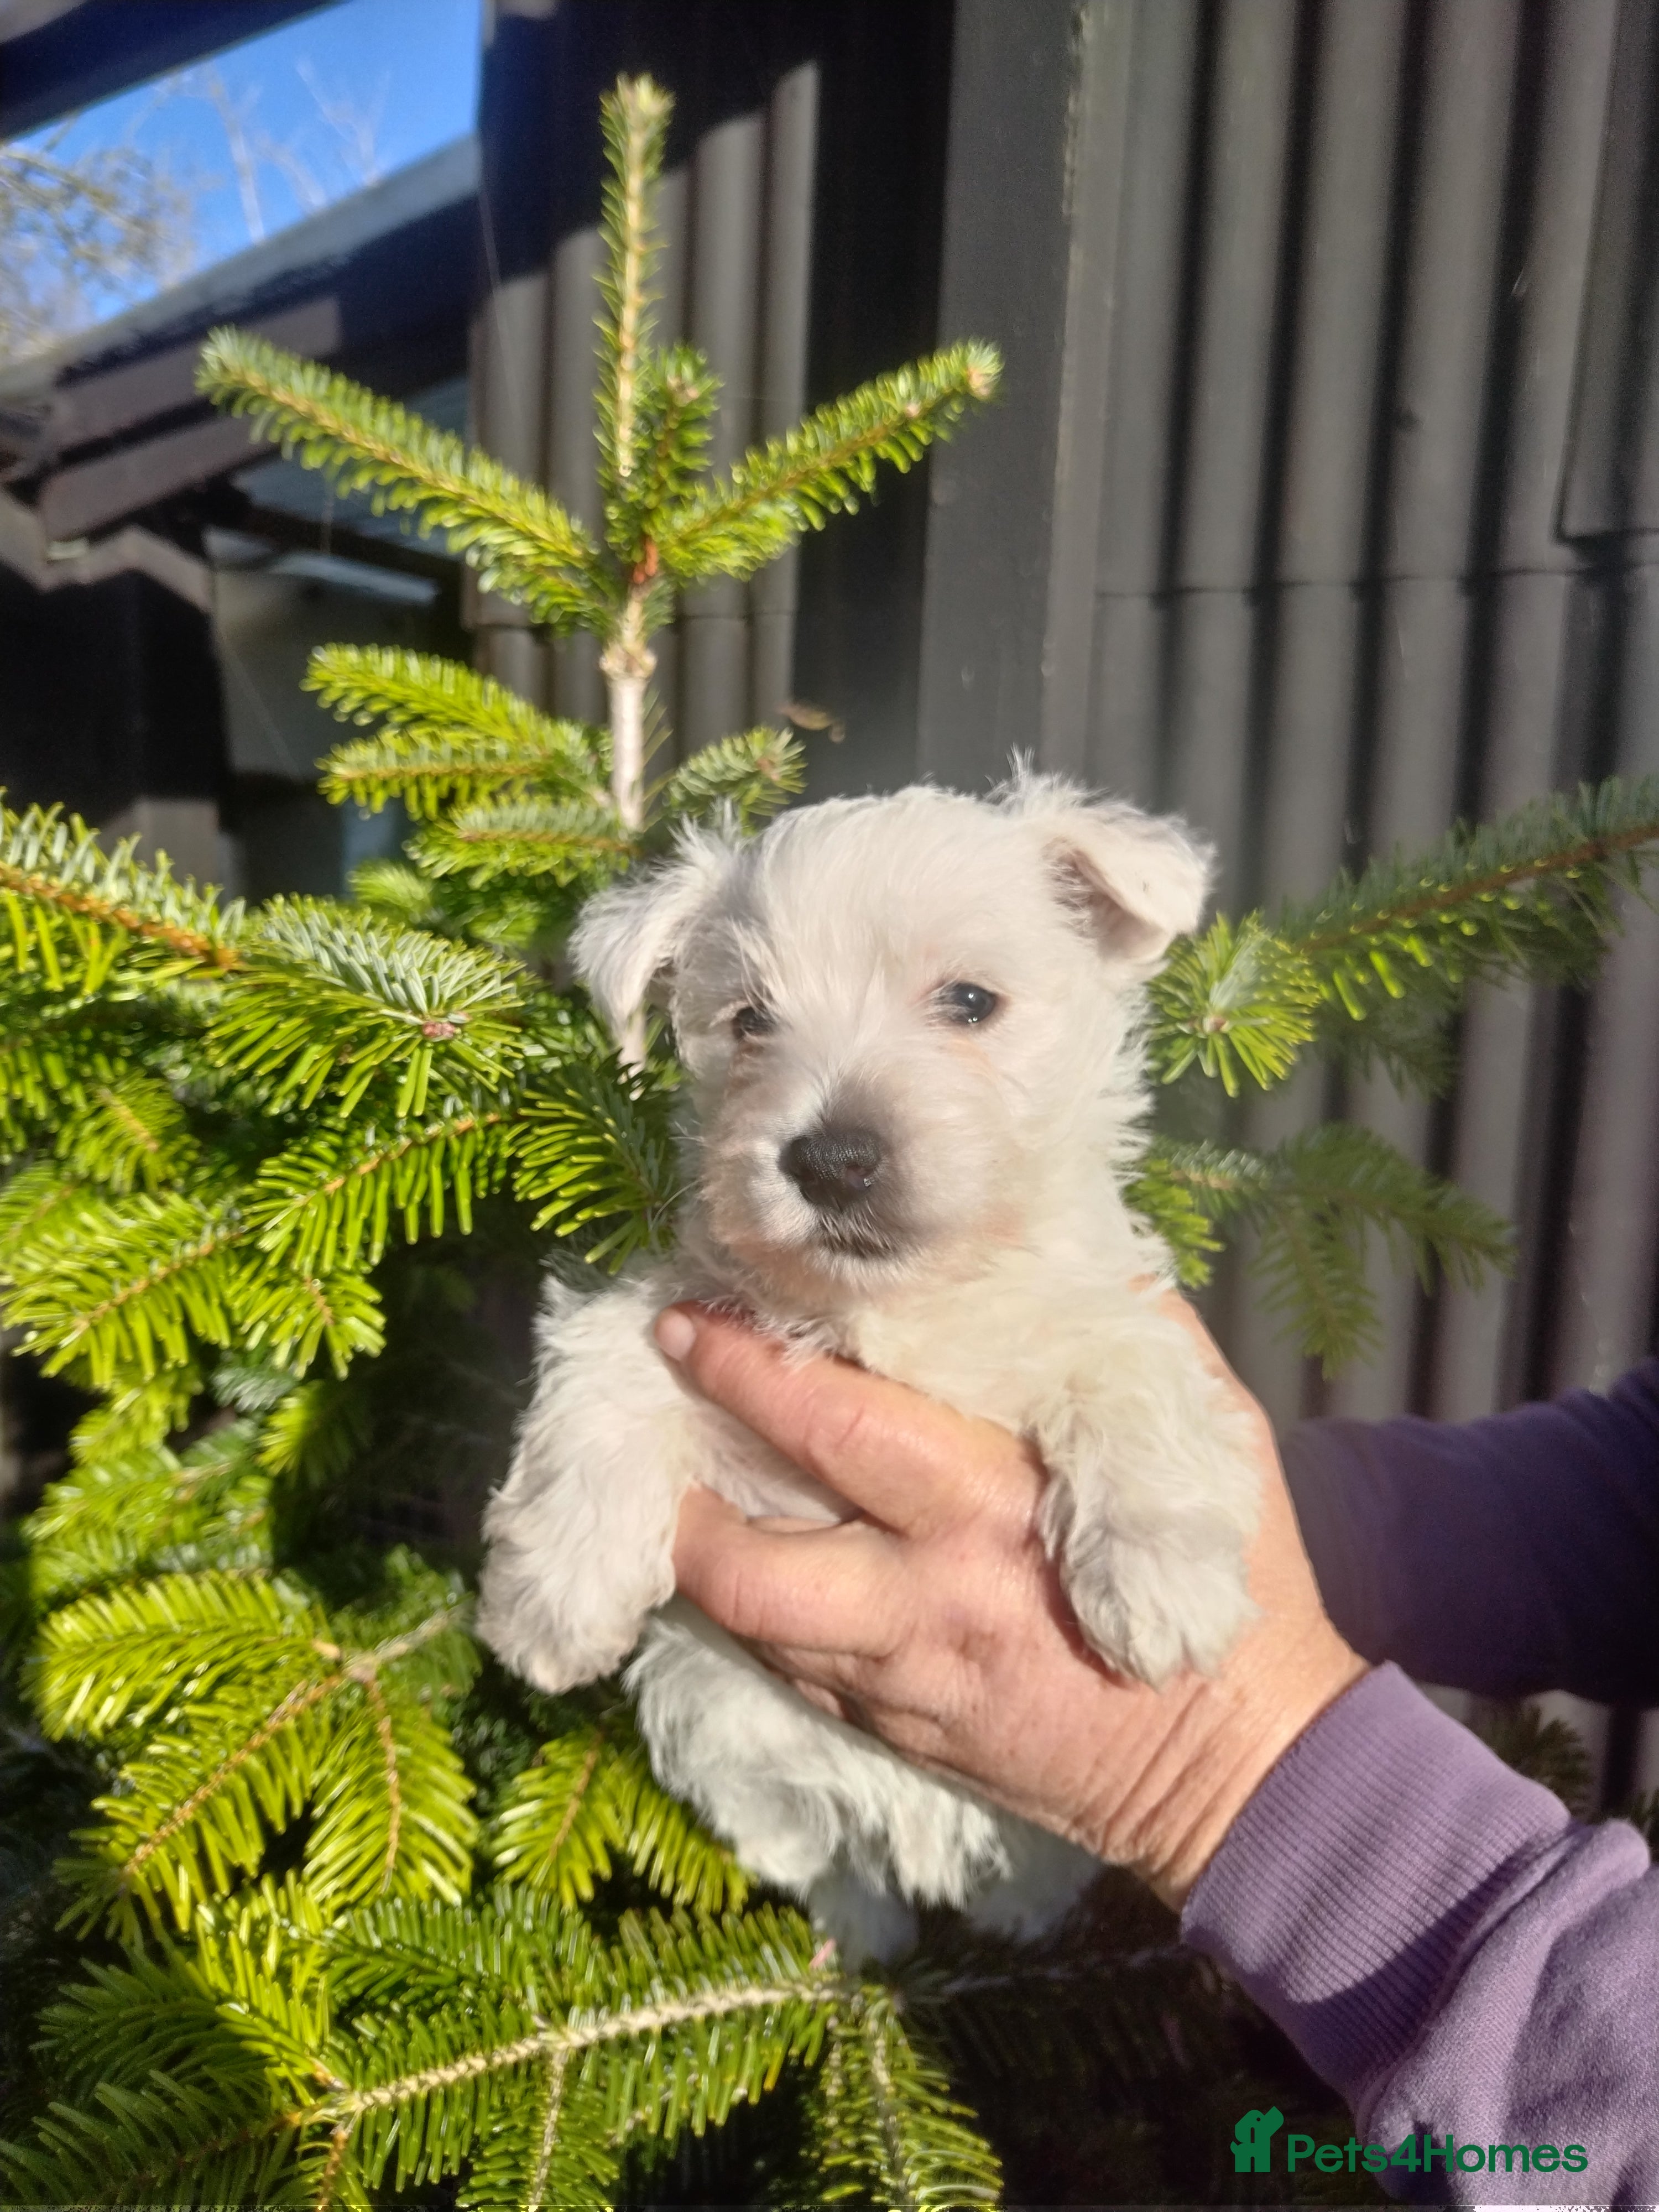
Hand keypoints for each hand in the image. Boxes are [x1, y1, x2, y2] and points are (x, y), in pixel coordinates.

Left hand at [658, 1297, 1365, 1908]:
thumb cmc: (1233, 1589)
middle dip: (686, 1464)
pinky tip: (739, 1560)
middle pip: (756, 1547)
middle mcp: (928, 1600)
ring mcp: (904, 1681)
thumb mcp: (1209, 1440)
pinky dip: (751, 1612)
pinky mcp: (900, 1734)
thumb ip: (1137, 1341)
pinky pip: (790, 1670)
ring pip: (753, 1621)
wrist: (1245, 1770)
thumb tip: (1075, 1248)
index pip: (839, 1430)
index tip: (693, 1320)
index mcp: (995, 1510)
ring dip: (696, 1548)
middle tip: (653, 1387)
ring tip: (672, 1474)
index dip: (750, 1374)